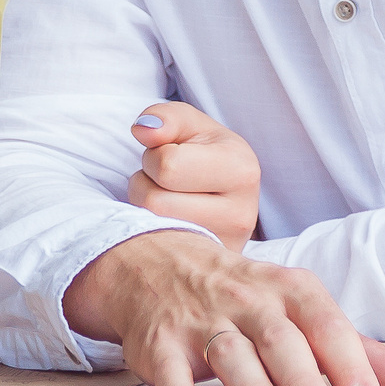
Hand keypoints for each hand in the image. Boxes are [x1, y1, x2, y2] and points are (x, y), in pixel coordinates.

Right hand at [63, 231, 384, 385]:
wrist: (156, 264)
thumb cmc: (243, 297)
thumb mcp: (300, 310)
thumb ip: (357, 350)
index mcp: (290, 291)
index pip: (326, 324)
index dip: (348, 364)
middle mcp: (248, 299)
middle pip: (279, 337)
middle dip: (301, 377)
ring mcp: (201, 318)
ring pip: (228, 350)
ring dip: (250, 385)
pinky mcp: (159, 340)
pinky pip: (167, 365)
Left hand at [126, 101, 258, 248]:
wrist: (223, 191)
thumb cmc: (202, 152)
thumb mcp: (188, 124)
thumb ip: (164, 117)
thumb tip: (143, 130)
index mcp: (242, 169)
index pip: (167, 166)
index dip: (154, 157)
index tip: (170, 156)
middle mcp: (241, 214)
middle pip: (155, 202)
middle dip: (146, 185)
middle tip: (165, 182)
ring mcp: (224, 248)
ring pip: (151, 229)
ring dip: (145, 210)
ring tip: (167, 200)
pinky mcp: (206, 268)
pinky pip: (157, 255)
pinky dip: (150, 236)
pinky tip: (167, 223)